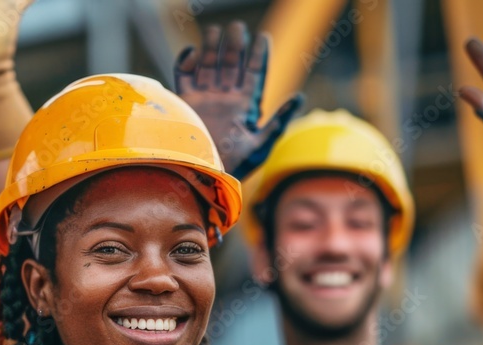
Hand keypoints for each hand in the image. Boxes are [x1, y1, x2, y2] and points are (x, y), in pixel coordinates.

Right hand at [174, 21, 301, 178]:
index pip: (254, 73)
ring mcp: (204, 99)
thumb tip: (300, 97)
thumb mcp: (261, 145)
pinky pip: (182, 75)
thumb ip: (278, 121)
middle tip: (237, 28)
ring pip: (208, 64)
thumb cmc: (233, 167)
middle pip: (231, 63)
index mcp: (245, 106)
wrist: (201, 177)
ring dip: (211, 47)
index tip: (263, 37)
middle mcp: (225, 98)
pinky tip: (192, 51)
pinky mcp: (184, 103)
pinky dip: (185, 61)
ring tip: (215, 31)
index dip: (259, 55)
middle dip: (235, 44)